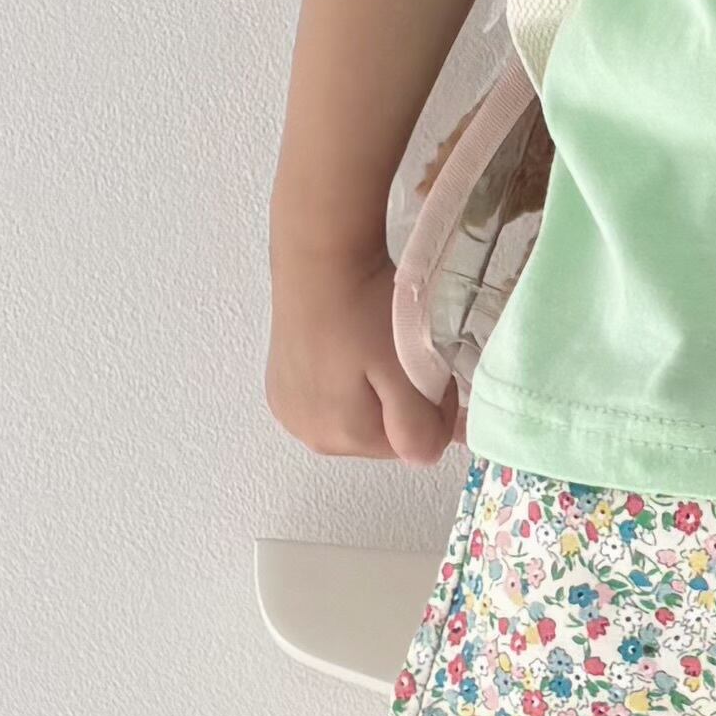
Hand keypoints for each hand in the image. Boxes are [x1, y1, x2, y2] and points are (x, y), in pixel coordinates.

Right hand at [266, 240, 462, 466]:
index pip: (411, 445)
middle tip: (409, 356)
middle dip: (403, 403)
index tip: (436, 371)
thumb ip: (418, 427)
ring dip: (376, 393)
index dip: (433, 410)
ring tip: (376, 348)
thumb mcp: (405, 371)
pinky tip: (349, 348)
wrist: (319, 257)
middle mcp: (307, 433)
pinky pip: (329, 399)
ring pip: (357, 417)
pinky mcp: (280, 385)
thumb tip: (423, 457)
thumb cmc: (365, 311)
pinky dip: (348, 382)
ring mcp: (288, 409)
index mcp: (340, 437)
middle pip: (380, 435)